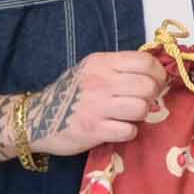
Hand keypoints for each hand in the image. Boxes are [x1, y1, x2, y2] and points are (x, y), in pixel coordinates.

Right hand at [23, 50, 173, 155]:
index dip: (158, 74)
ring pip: (142, 108)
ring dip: (140, 115)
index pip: (146, 62)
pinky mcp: (93, 129)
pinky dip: (128, 132)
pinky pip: (129, 130)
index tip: (155, 83)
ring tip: (128, 116)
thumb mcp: (91, 71)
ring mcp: (95, 106)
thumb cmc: (70, 94)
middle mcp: (99, 81)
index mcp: (101, 63)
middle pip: (148, 85)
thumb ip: (119, 68)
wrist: (35, 119)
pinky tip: (117, 129)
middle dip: (152, 96)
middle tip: (142, 102)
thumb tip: (156, 72)